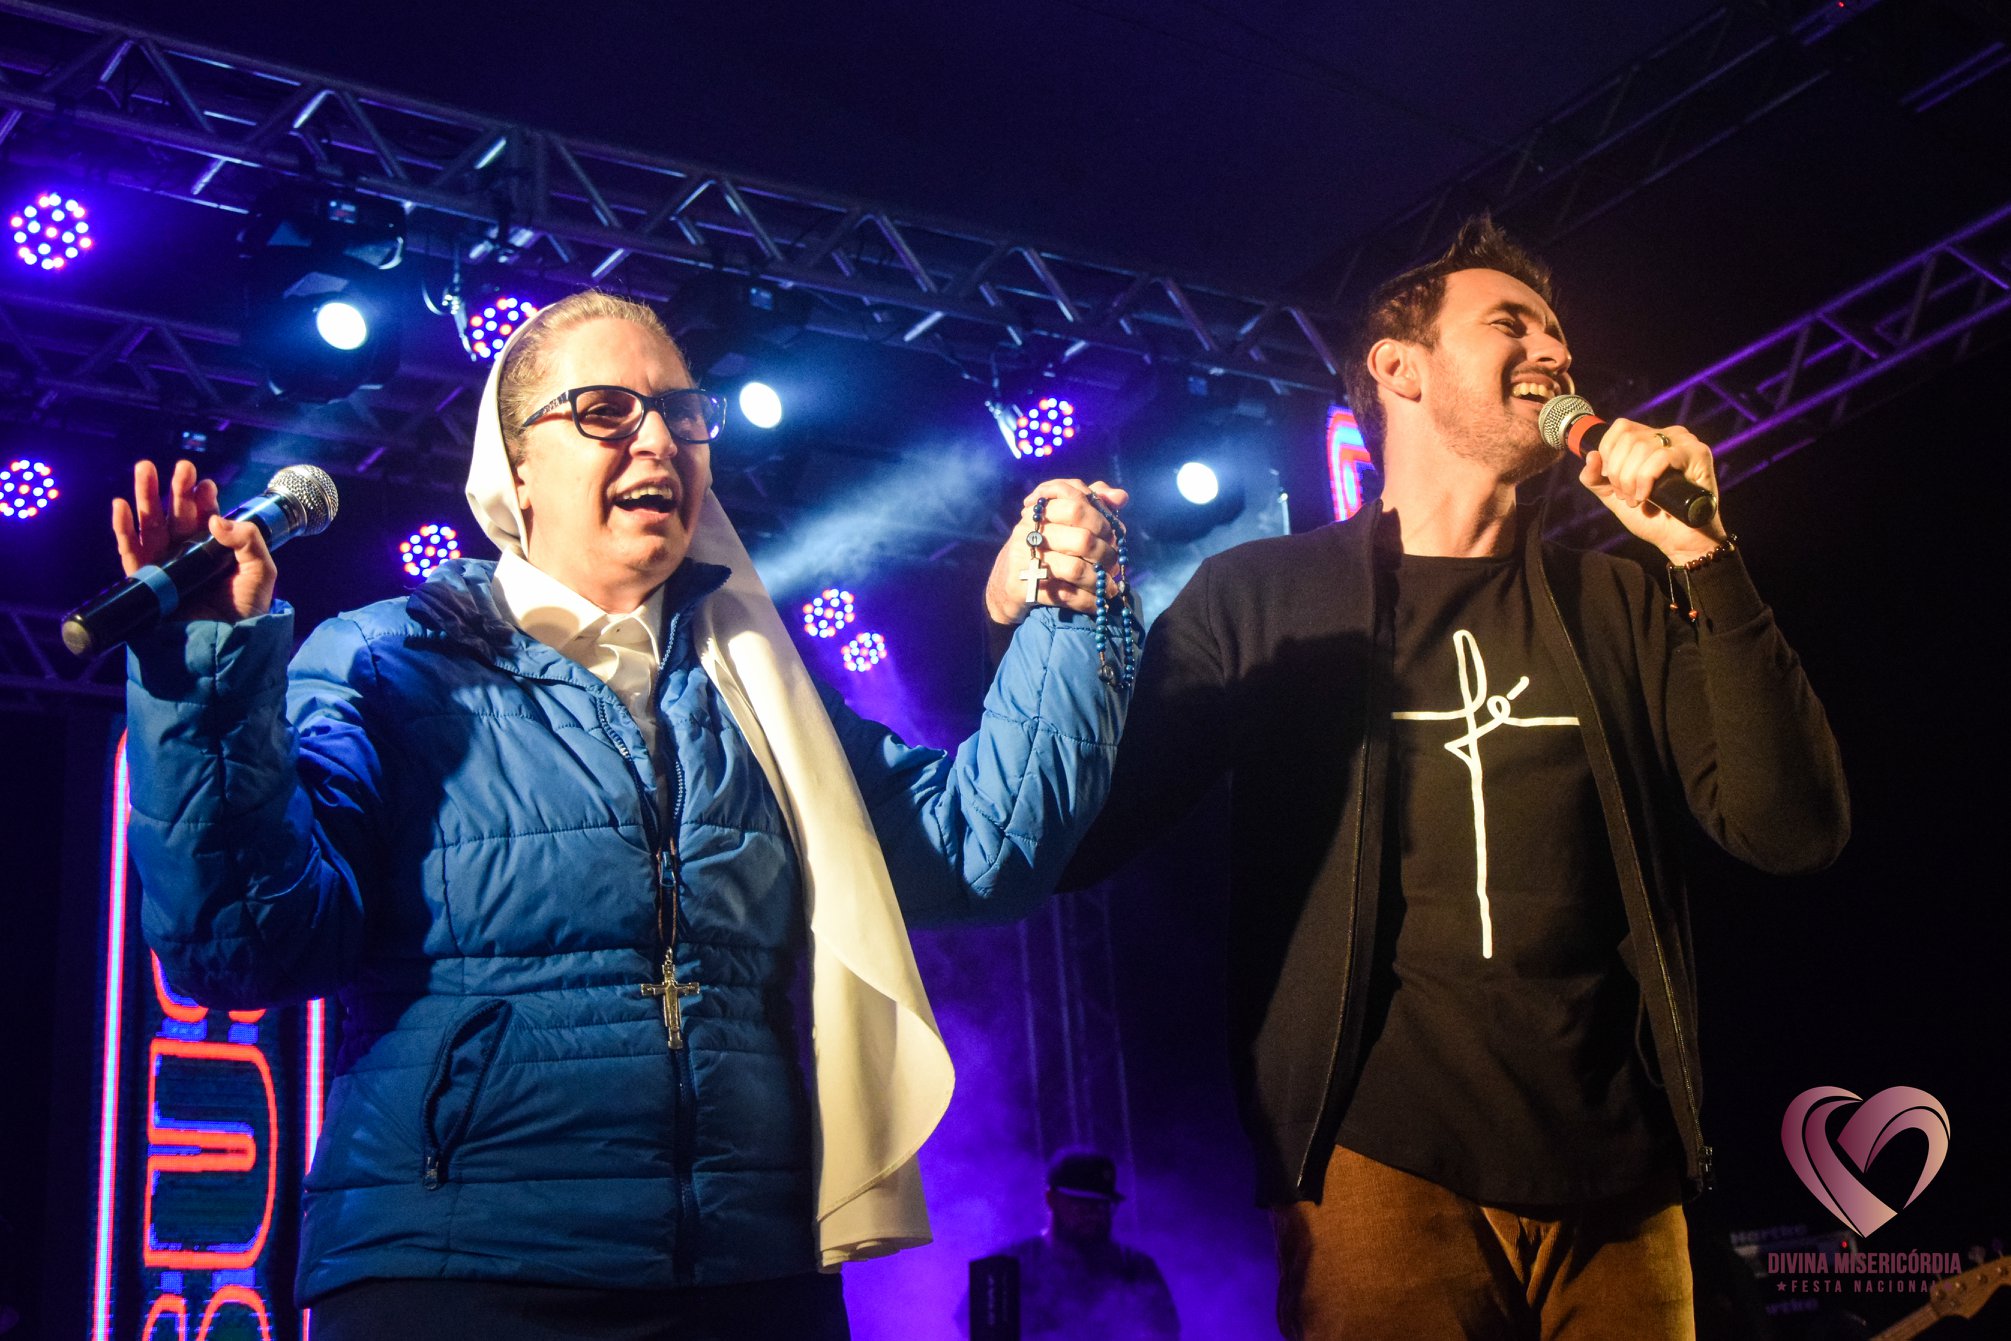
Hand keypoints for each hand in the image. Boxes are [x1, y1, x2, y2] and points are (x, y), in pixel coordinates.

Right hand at [111, 459, 275, 622]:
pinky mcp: (145, 582)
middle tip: (181, 467)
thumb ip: (249, 542)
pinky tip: (122, 505)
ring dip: (146, 496)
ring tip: (145, 468)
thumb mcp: (261, 572)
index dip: (203, 498)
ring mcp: (164, 566)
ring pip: (151, 524)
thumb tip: (217, 520)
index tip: (206, 484)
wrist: (225, 648)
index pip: (206, 516)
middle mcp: (187, 554)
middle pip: (177, 514)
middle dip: (176, 489)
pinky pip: (129, 550)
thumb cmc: (245, 612)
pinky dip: (124, 528)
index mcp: (214, 549)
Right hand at [984, 479, 1131, 624]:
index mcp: (1041, 510)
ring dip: (1099, 580)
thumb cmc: (1043, 548)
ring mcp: (1026, 560)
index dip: (1103, 517)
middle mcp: (1030, 531)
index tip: (1113, 532)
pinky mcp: (1025, 588)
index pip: (1077, 502)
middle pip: (1083, 538)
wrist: (1006, 584)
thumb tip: (1122, 497)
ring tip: (1110, 586)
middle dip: (1106, 553)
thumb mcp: (1060, 522)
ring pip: (1076, 569)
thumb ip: (1091, 504)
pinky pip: (1066, 596)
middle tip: (1114, 563)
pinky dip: (1088, 601)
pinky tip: (1098, 603)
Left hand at [1578, 420, 1730, 562]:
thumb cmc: (1649, 517)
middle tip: (1625, 496)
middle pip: (1628, 439)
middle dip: (1619, 473)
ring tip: (1637, 500)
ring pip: (1642, 447)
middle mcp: (1669, 435)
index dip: (1608, 454)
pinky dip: (1646, 479)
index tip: (1611, 480)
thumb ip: (1596, 478)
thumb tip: (1590, 455)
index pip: (1621, 427)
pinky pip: (1661, 457)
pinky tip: (1647, 496)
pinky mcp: (1698, 454)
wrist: (1676, 540)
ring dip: (1631, 479)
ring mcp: (1685, 443)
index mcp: (1650, 438)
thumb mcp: (1613, 495)